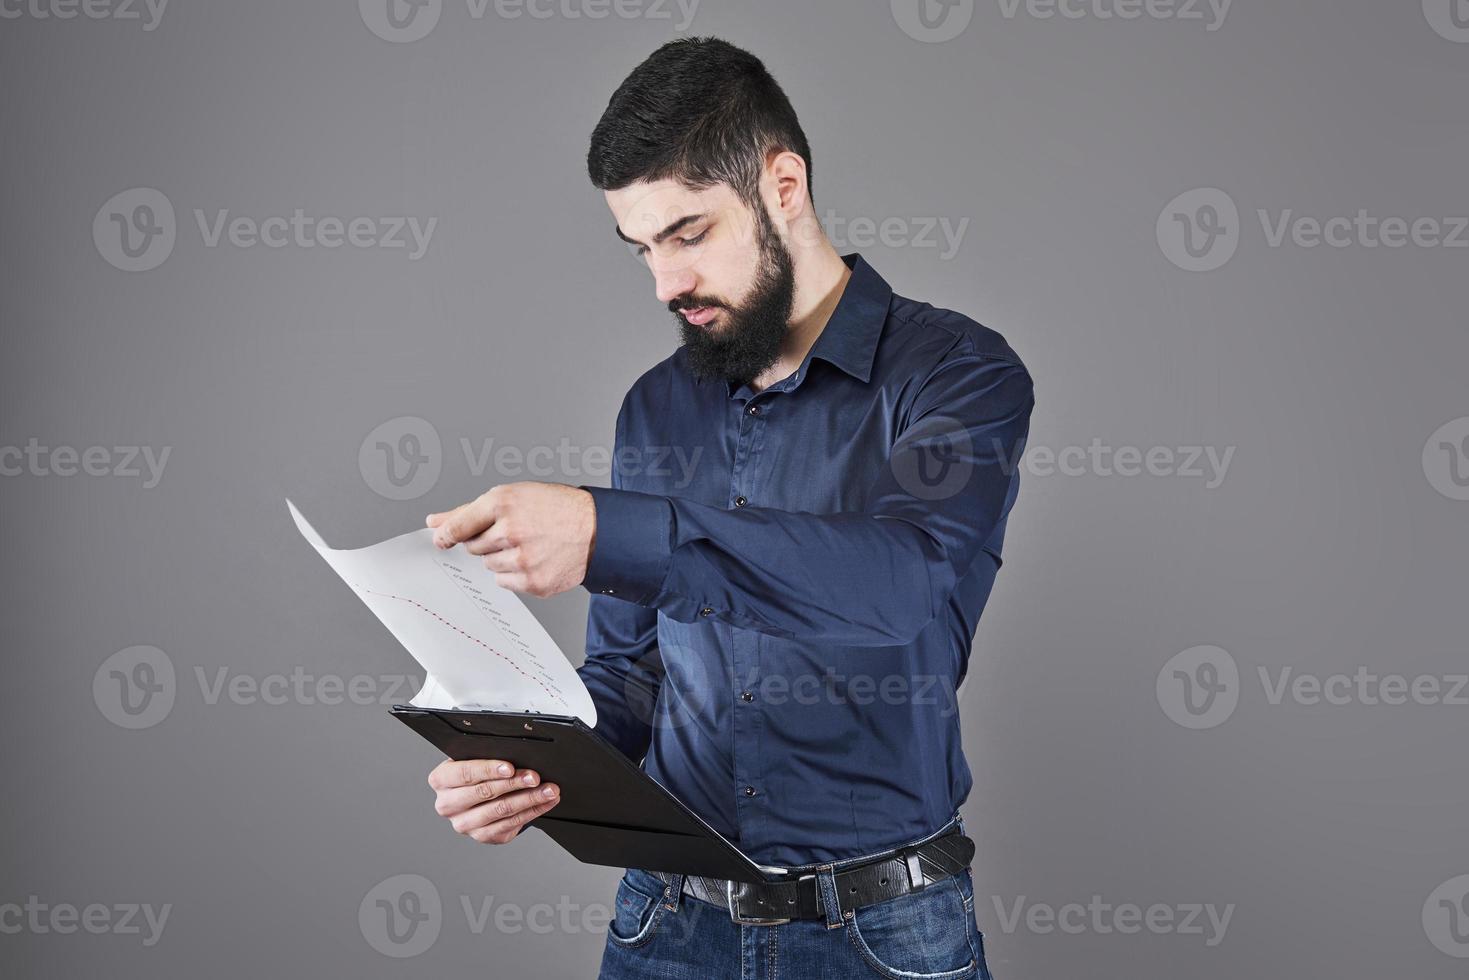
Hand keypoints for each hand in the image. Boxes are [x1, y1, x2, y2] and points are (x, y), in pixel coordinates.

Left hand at [426, 482, 595, 597]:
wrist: (598, 530)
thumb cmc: (557, 509)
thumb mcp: (514, 496)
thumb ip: (470, 511)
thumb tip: (434, 523)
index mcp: (503, 503)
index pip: (458, 526)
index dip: (446, 535)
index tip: (441, 540)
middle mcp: (510, 531)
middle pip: (473, 547)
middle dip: (487, 541)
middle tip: (513, 532)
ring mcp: (522, 559)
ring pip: (488, 566)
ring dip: (501, 558)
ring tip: (529, 545)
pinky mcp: (532, 582)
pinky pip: (505, 582)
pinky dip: (515, 574)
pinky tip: (535, 559)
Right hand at [428, 758, 560, 843]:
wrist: (475, 796)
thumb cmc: (476, 772)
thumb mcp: (473, 759)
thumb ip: (487, 756)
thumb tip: (518, 752)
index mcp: (441, 780)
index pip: (465, 773)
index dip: (489, 769)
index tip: (510, 767)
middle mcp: (448, 805)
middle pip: (485, 792)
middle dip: (515, 783)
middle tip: (535, 777)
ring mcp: (465, 824)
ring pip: (501, 810)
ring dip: (529, 799)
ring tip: (548, 790)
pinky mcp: (482, 836)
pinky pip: (511, 824)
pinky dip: (532, 812)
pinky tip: (545, 803)